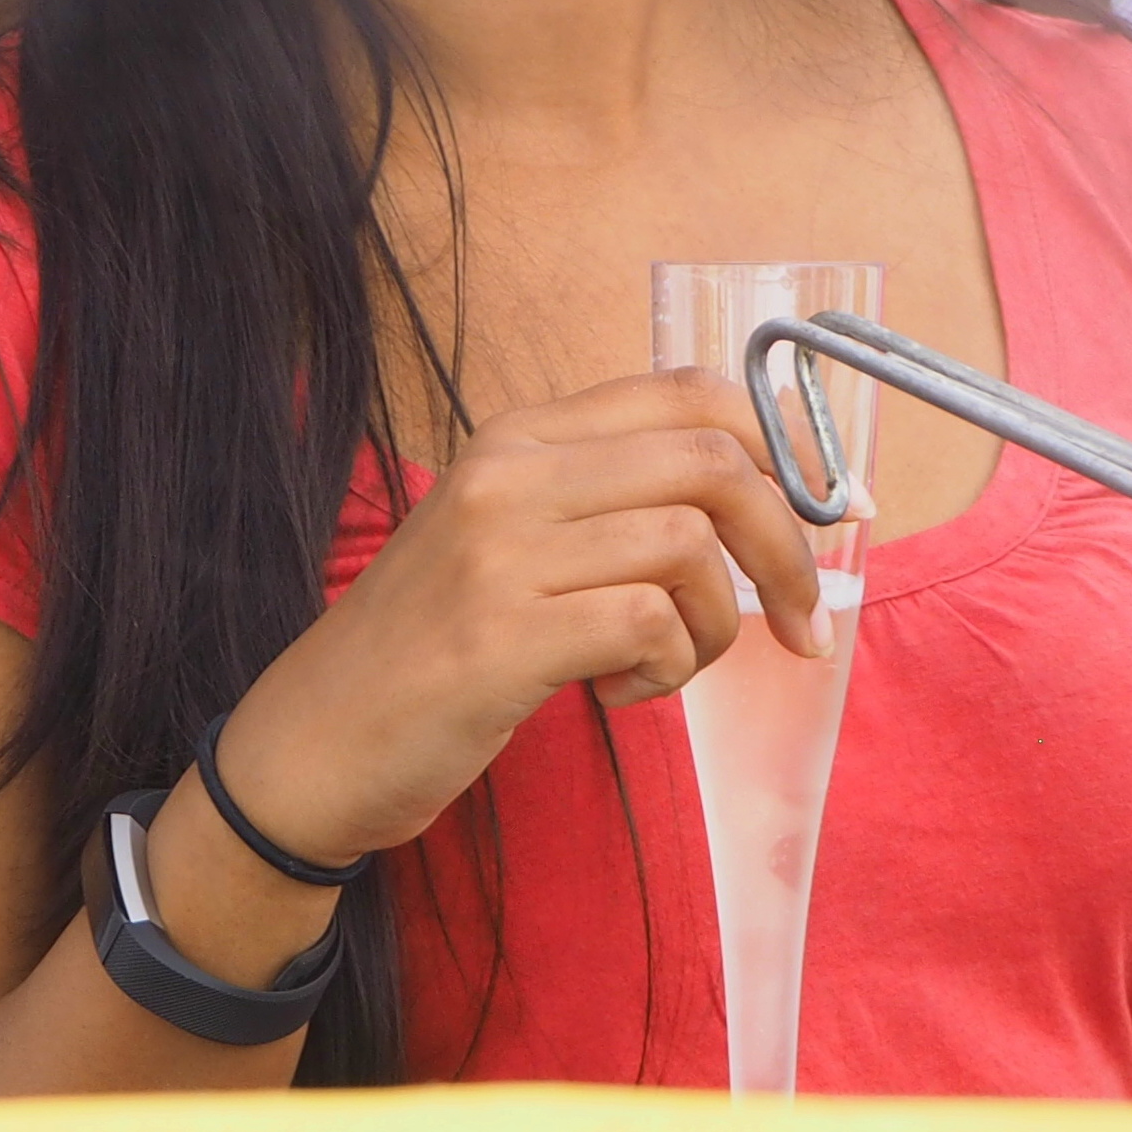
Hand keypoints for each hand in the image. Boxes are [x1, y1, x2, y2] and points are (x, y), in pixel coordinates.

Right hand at [214, 369, 828, 869]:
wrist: (311, 739)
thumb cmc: (428, 649)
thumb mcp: (508, 542)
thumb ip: (607, 505)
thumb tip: (765, 501)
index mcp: (517, 438)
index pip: (687, 391)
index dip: (783, 449)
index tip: (820, 521)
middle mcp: (507, 473)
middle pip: (713, 459)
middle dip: (789, 547)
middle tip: (798, 623)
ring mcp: (498, 550)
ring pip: (691, 546)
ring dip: (716, 627)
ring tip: (663, 667)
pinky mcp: (502, 634)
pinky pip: (649, 625)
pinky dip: (667, 671)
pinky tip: (618, 694)